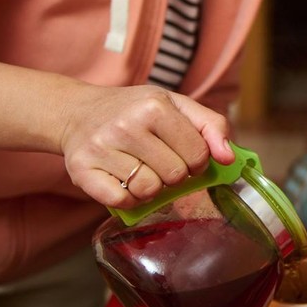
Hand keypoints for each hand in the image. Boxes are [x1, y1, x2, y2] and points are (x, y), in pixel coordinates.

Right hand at [59, 84, 232, 207]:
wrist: (77, 112)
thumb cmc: (134, 110)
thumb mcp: (176, 105)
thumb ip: (211, 126)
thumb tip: (228, 158)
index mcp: (155, 106)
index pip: (198, 154)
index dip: (197, 160)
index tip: (184, 153)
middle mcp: (126, 125)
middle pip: (175, 176)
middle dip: (175, 174)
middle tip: (160, 160)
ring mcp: (101, 149)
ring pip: (149, 191)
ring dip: (151, 187)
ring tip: (141, 169)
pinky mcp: (82, 171)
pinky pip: (121, 202)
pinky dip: (129, 199)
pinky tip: (124, 181)